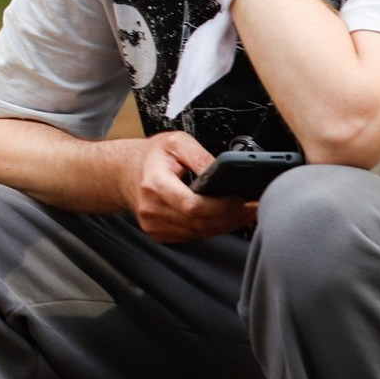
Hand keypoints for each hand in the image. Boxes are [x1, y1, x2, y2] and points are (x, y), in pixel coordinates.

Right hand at [124, 131, 254, 242]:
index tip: (241, 198)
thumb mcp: (175, 142)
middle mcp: (152, 209)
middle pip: (200, 222)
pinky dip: (213, 228)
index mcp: (154, 184)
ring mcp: (155, 225)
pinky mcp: (160, 234)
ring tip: (247, 211)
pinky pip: (194, 236)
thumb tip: (223, 170)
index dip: (221, 205)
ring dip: (227, 224)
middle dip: (232, 216)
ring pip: (200, 232)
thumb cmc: (151, 157)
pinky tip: (226, 218)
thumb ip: (199, 155)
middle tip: (255, 206)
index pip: (192, 205)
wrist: (124, 173)